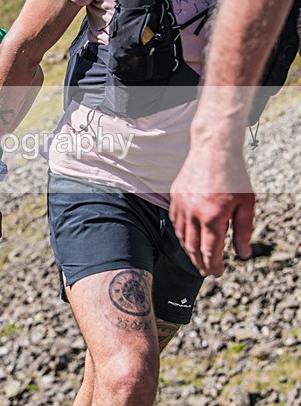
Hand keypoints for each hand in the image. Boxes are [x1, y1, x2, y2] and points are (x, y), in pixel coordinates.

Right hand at [170, 149, 254, 276]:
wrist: (213, 149)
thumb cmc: (234, 176)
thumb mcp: (247, 204)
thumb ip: (244, 231)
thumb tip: (243, 255)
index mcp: (213, 216)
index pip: (210, 251)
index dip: (213, 265)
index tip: (218, 272)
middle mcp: (193, 212)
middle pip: (192, 247)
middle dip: (199, 263)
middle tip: (206, 272)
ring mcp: (181, 204)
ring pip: (181, 235)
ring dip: (188, 251)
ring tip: (197, 259)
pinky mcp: (175, 196)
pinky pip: (175, 220)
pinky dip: (181, 233)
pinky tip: (188, 237)